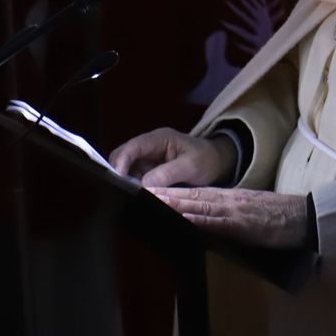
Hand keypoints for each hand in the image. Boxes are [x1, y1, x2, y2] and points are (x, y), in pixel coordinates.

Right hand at [111, 128, 236, 187]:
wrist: (218, 162)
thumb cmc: (207, 159)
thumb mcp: (191, 166)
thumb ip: (167, 174)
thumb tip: (143, 185)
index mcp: (159, 139)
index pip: (132, 147)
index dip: (121, 162)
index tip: (118, 180)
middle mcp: (149, 147)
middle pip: (123, 157)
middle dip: (120, 174)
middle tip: (125, 192)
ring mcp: (148, 158)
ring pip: (127, 170)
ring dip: (127, 182)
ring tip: (134, 196)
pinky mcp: (149, 170)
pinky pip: (135, 178)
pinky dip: (135, 187)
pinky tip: (140, 196)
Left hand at [151, 187, 309, 249]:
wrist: (304, 217)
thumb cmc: (279, 217)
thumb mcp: (252, 209)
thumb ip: (230, 211)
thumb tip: (207, 218)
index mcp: (231, 197)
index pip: (197, 193)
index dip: (174, 192)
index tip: (152, 192)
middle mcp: (229, 200)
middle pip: (193, 196)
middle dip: (168, 194)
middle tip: (142, 191)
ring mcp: (235, 211)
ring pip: (200, 205)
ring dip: (176, 203)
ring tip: (154, 200)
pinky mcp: (242, 225)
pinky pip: (216, 221)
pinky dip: (198, 218)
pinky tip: (183, 217)